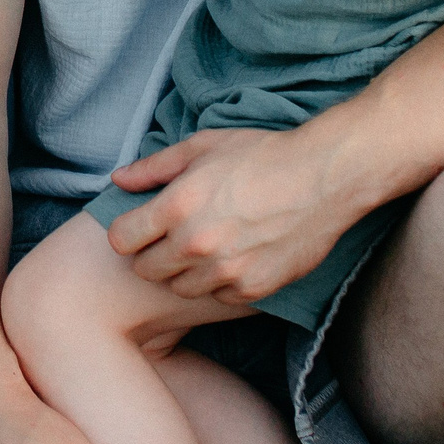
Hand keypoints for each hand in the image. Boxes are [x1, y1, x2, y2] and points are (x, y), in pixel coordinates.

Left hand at [102, 125, 362, 302]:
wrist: (325, 176)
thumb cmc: (262, 155)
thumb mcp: (203, 146)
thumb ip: (154, 167)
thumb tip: (118, 179)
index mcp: (176, 207)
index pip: (121, 240)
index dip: (128, 232)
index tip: (141, 226)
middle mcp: (196, 244)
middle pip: (146, 270)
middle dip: (153, 253)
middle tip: (174, 236)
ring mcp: (225, 271)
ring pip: (180, 288)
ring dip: (185, 271)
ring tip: (206, 245)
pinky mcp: (254, 288)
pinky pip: (218, 296)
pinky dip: (220, 282)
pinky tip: (235, 256)